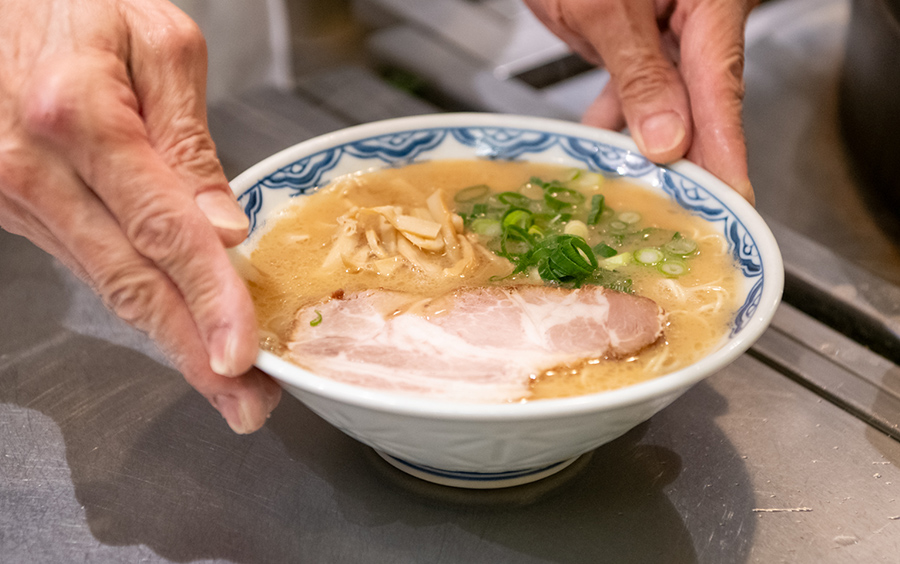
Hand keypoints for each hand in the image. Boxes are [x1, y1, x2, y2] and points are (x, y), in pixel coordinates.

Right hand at [0, 0, 279, 431]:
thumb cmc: (76, 6)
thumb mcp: (155, 41)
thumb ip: (189, 139)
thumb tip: (221, 229)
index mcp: (79, 116)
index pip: (163, 231)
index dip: (209, 300)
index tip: (245, 355)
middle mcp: (35, 169)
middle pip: (132, 282)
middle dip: (195, 353)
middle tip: (246, 406)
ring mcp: (16, 197)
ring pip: (108, 286)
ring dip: (171, 341)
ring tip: (226, 386)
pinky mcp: (16, 209)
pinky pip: (90, 266)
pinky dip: (140, 303)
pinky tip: (180, 330)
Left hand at [525, 0, 757, 203]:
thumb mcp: (603, 8)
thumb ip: (638, 73)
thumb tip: (666, 142)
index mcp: (709, 3)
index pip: (721, 92)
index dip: (725, 154)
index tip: (731, 203)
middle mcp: (698, 18)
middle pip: (702, 101)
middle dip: (692, 161)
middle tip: (691, 216)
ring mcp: (670, 25)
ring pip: (668, 97)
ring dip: (649, 144)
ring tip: (643, 193)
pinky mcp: (640, 32)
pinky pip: (637, 81)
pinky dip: (619, 113)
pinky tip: (602, 143)